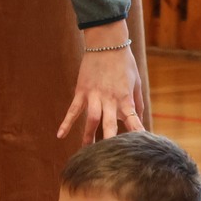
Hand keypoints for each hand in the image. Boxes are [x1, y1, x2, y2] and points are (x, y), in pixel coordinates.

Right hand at [58, 29, 143, 144]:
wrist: (107, 43)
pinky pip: (73, 109)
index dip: (137, 133)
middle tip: (109, 157)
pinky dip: (66, 122)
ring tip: (86, 152)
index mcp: (125, 98)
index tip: (140, 147)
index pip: (133, 120)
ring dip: (88, 136)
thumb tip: (139, 117)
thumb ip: (137, 102)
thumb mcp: (136, 82)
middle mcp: (109, 99)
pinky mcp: (81, 91)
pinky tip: (60, 135)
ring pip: (91, 120)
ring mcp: (93, 96)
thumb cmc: (124, 63)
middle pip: (109, 124)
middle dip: (109, 141)